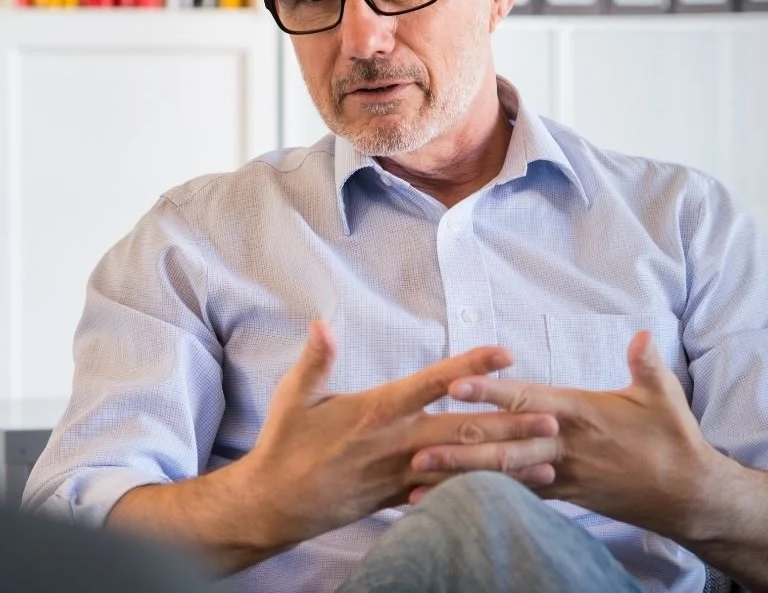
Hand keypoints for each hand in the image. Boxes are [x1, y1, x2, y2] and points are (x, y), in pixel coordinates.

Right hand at [237, 321, 559, 548]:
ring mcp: (400, 474)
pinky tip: (509, 492)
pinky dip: (480, 492)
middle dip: (508, 424)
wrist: (275, 502)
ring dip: (506, 464)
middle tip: (550, 419)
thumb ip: (316, 359)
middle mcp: (395, 443)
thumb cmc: (284, 444)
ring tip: (547, 460)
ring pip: (462, 468)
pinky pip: (446, 495)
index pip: (431, 383)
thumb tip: (323, 323)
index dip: (469, 366)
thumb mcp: (293, 396)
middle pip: (461, 430)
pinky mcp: (398, 499)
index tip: (504, 353)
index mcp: (375, 411)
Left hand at [413, 330, 723, 540]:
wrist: (687, 494)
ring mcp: (560, 474)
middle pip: (504, 445)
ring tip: (420, 479)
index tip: (455, 385)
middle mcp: (562, 445)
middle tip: (417, 450)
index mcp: (578, 413)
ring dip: (461, 477)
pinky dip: (484, 498)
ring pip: (502, 476)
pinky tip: (449, 502)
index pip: (526, 399)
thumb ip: (646, 365)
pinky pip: (516, 497)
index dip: (490, 391)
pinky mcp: (562, 494)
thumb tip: (642, 335)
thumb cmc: (672, 438)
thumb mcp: (663, 397)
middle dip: (460, 448)